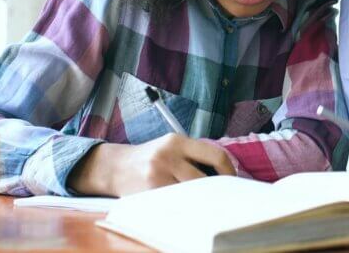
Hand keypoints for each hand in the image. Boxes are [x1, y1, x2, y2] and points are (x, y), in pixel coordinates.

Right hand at [68, 133, 235, 195]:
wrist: (115, 167)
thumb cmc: (151, 157)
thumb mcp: (171, 146)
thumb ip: (194, 155)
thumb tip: (224, 174)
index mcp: (178, 141)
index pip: (215, 154)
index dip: (228, 170)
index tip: (232, 180)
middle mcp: (168, 155)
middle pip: (204, 179)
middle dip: (215, 190)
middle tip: (221, 196)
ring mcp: (157, 174)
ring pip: (191, 193)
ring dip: (201, 200)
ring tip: (205, 202)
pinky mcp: (149, 192)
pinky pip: (175, 203)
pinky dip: (184, 207)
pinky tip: (186, 206)